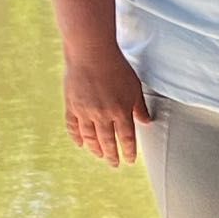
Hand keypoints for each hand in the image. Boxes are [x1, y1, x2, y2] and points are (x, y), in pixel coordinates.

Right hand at [62, 46, 149, 167]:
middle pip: (107, 141)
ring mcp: (85, 111)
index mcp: (120, 111)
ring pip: (89, 137)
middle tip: (114, 164)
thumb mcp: (134, 86)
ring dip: (95, 149)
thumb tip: (147, 122)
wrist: (91, 53)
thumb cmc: (116, 67)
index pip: (126, 138)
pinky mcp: (71, 105)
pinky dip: (76, 137)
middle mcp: (102, 115)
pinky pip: (73, 126)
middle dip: (112, 155)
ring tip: (100, 156)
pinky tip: (80, 144)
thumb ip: (139, 107)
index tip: (129, 161)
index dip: (128, 151)